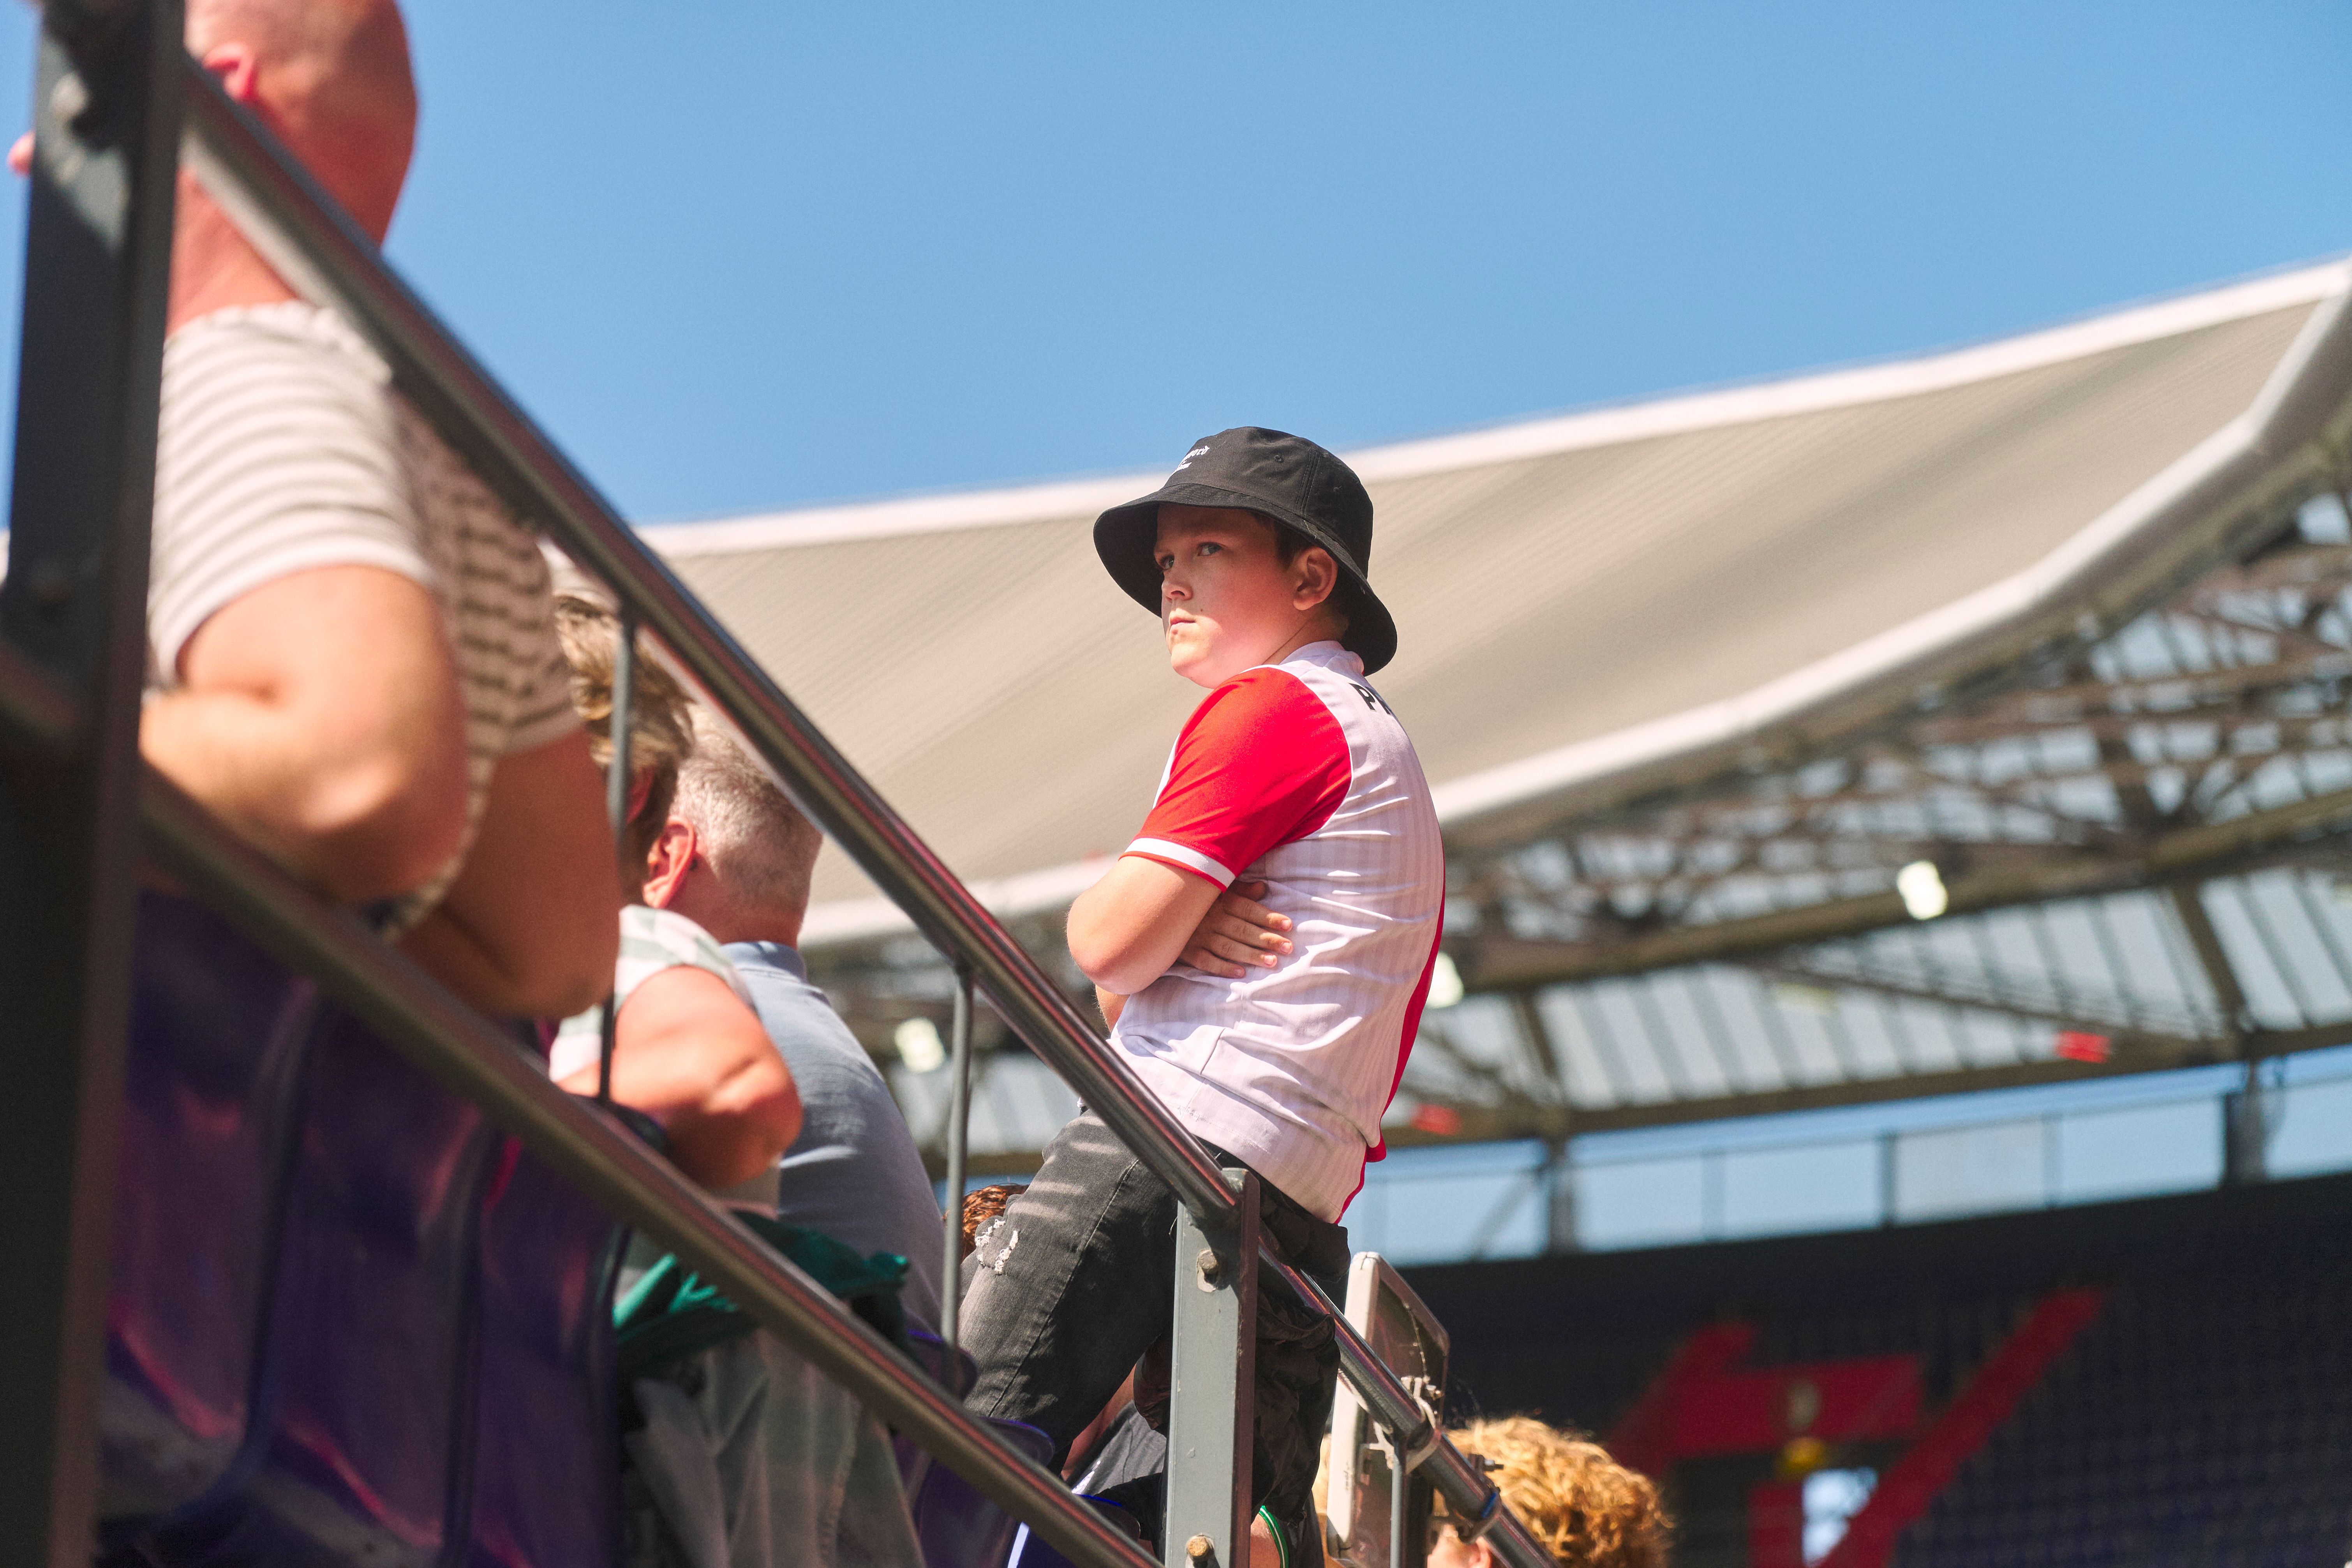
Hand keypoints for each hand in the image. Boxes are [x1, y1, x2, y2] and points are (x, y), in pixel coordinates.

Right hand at [1178, 879, 1293, 977]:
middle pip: (1242, 929)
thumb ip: (1240, 890)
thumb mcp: (1215, 889)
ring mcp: (1198, 935)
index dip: (1268, 917)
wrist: (1156, 914)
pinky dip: (1223, 968)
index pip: (1247, 909)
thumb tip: (1263, 888)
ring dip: (1251, 954)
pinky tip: (1241, 973)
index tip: (1289, 925)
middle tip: (1289, 947)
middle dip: (1267, 939)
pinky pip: (1206, 961)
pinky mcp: (1186, 951)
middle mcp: (1210, 918)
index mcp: (1219, 900)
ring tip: (1272, 962)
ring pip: (1228, 947)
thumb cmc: (1194, 900)